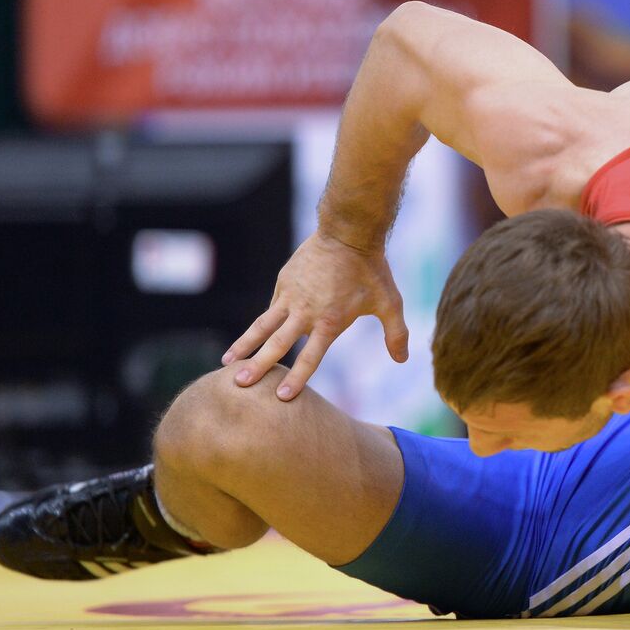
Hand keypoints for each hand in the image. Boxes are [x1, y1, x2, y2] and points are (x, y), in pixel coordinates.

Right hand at [222, 231, 408, 399]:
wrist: (348, 232)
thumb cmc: (371, 270)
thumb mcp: (390, 303)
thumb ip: (396, 333)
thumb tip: (402, 360)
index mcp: (330, 321)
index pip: (311, 356)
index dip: (297, 378)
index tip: (281, 397)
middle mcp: (305, 312)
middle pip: (277, 344)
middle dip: (258, 366)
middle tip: (239, 384)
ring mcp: (291, 296)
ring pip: (262, 325)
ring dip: (245, 344)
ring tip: (227, 361)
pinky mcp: (284, 282)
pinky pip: (271, 307)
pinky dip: (261, 323)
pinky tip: (251, 337)